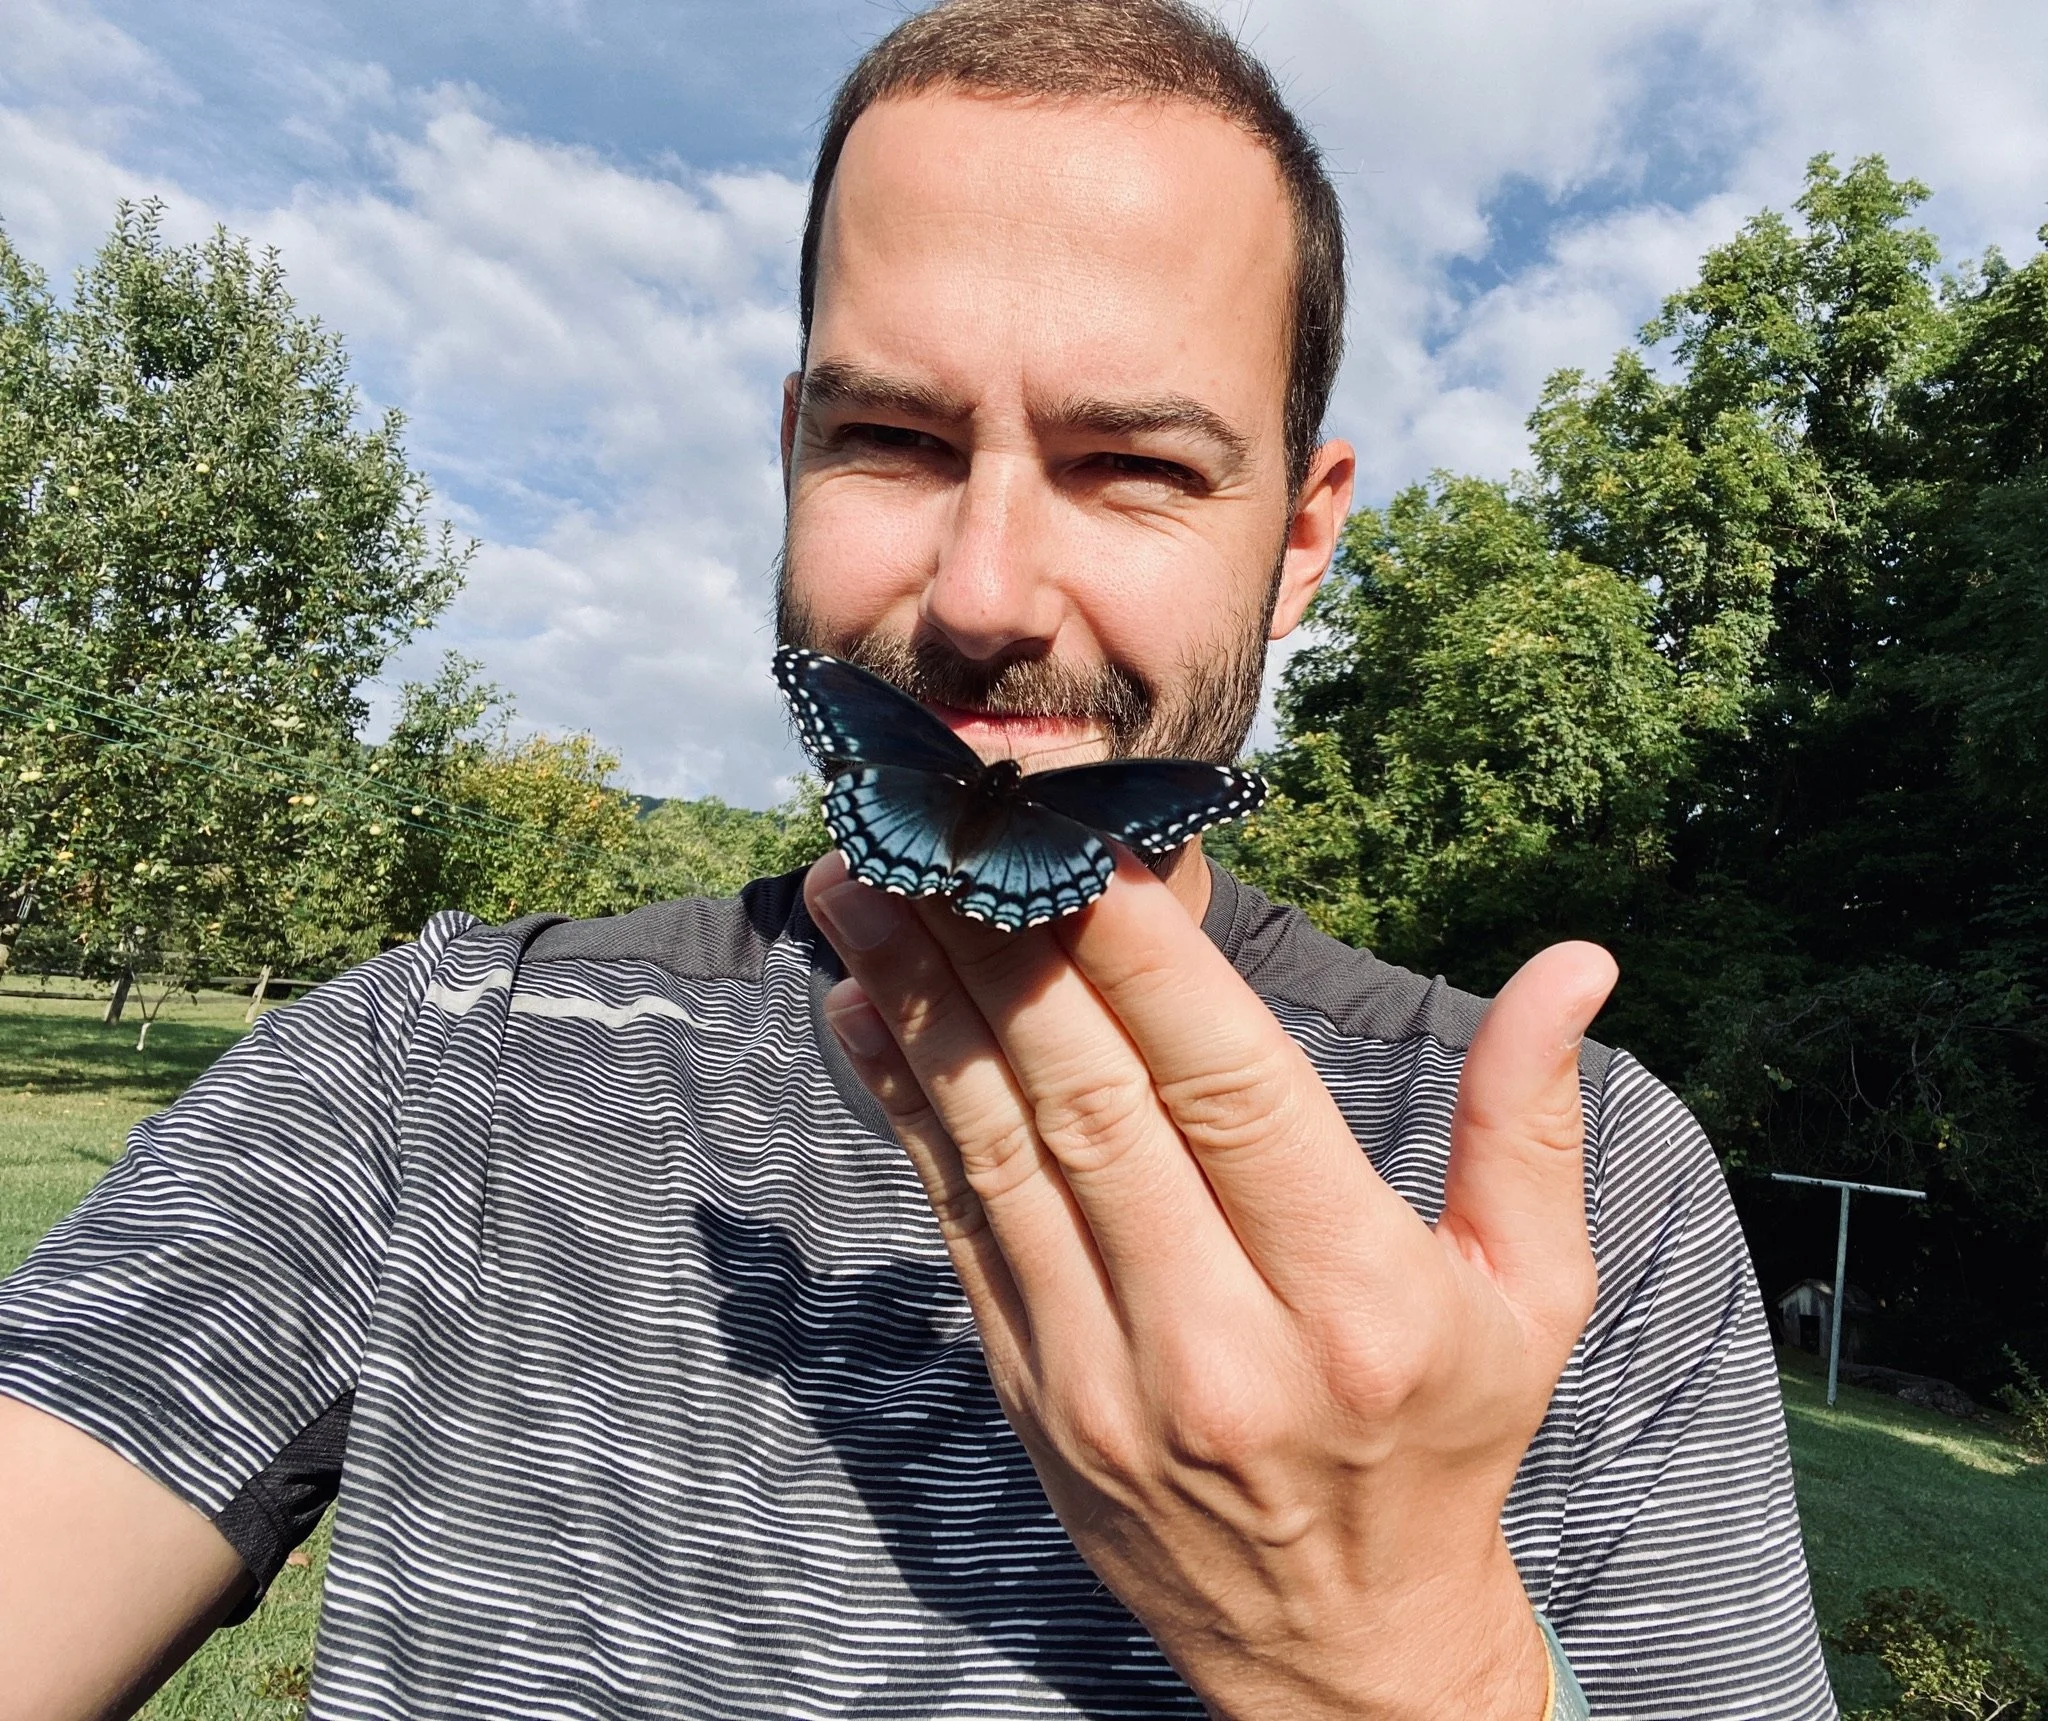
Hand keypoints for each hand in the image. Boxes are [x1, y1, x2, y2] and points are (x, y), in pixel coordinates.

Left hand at [805, 848, 1614, 1720]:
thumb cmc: (1444, 1438)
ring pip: (998, 1152)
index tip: (1071, 844)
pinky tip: (859, 1016)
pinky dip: (902, 1112)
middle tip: (932, 830)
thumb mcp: (1530, 1291)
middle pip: (1090, 1103)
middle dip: (1000, 948)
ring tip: (860, 891)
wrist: (1340, 1648)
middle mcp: (1221, 1341)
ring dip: (918, 1009)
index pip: (1229, 1088)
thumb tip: (1577, 961)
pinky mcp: (1035, 1399)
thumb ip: (1531, 1120)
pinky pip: (955, 1227)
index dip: (1141, 958)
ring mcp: (1108, 1379)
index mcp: (1355, 1297)